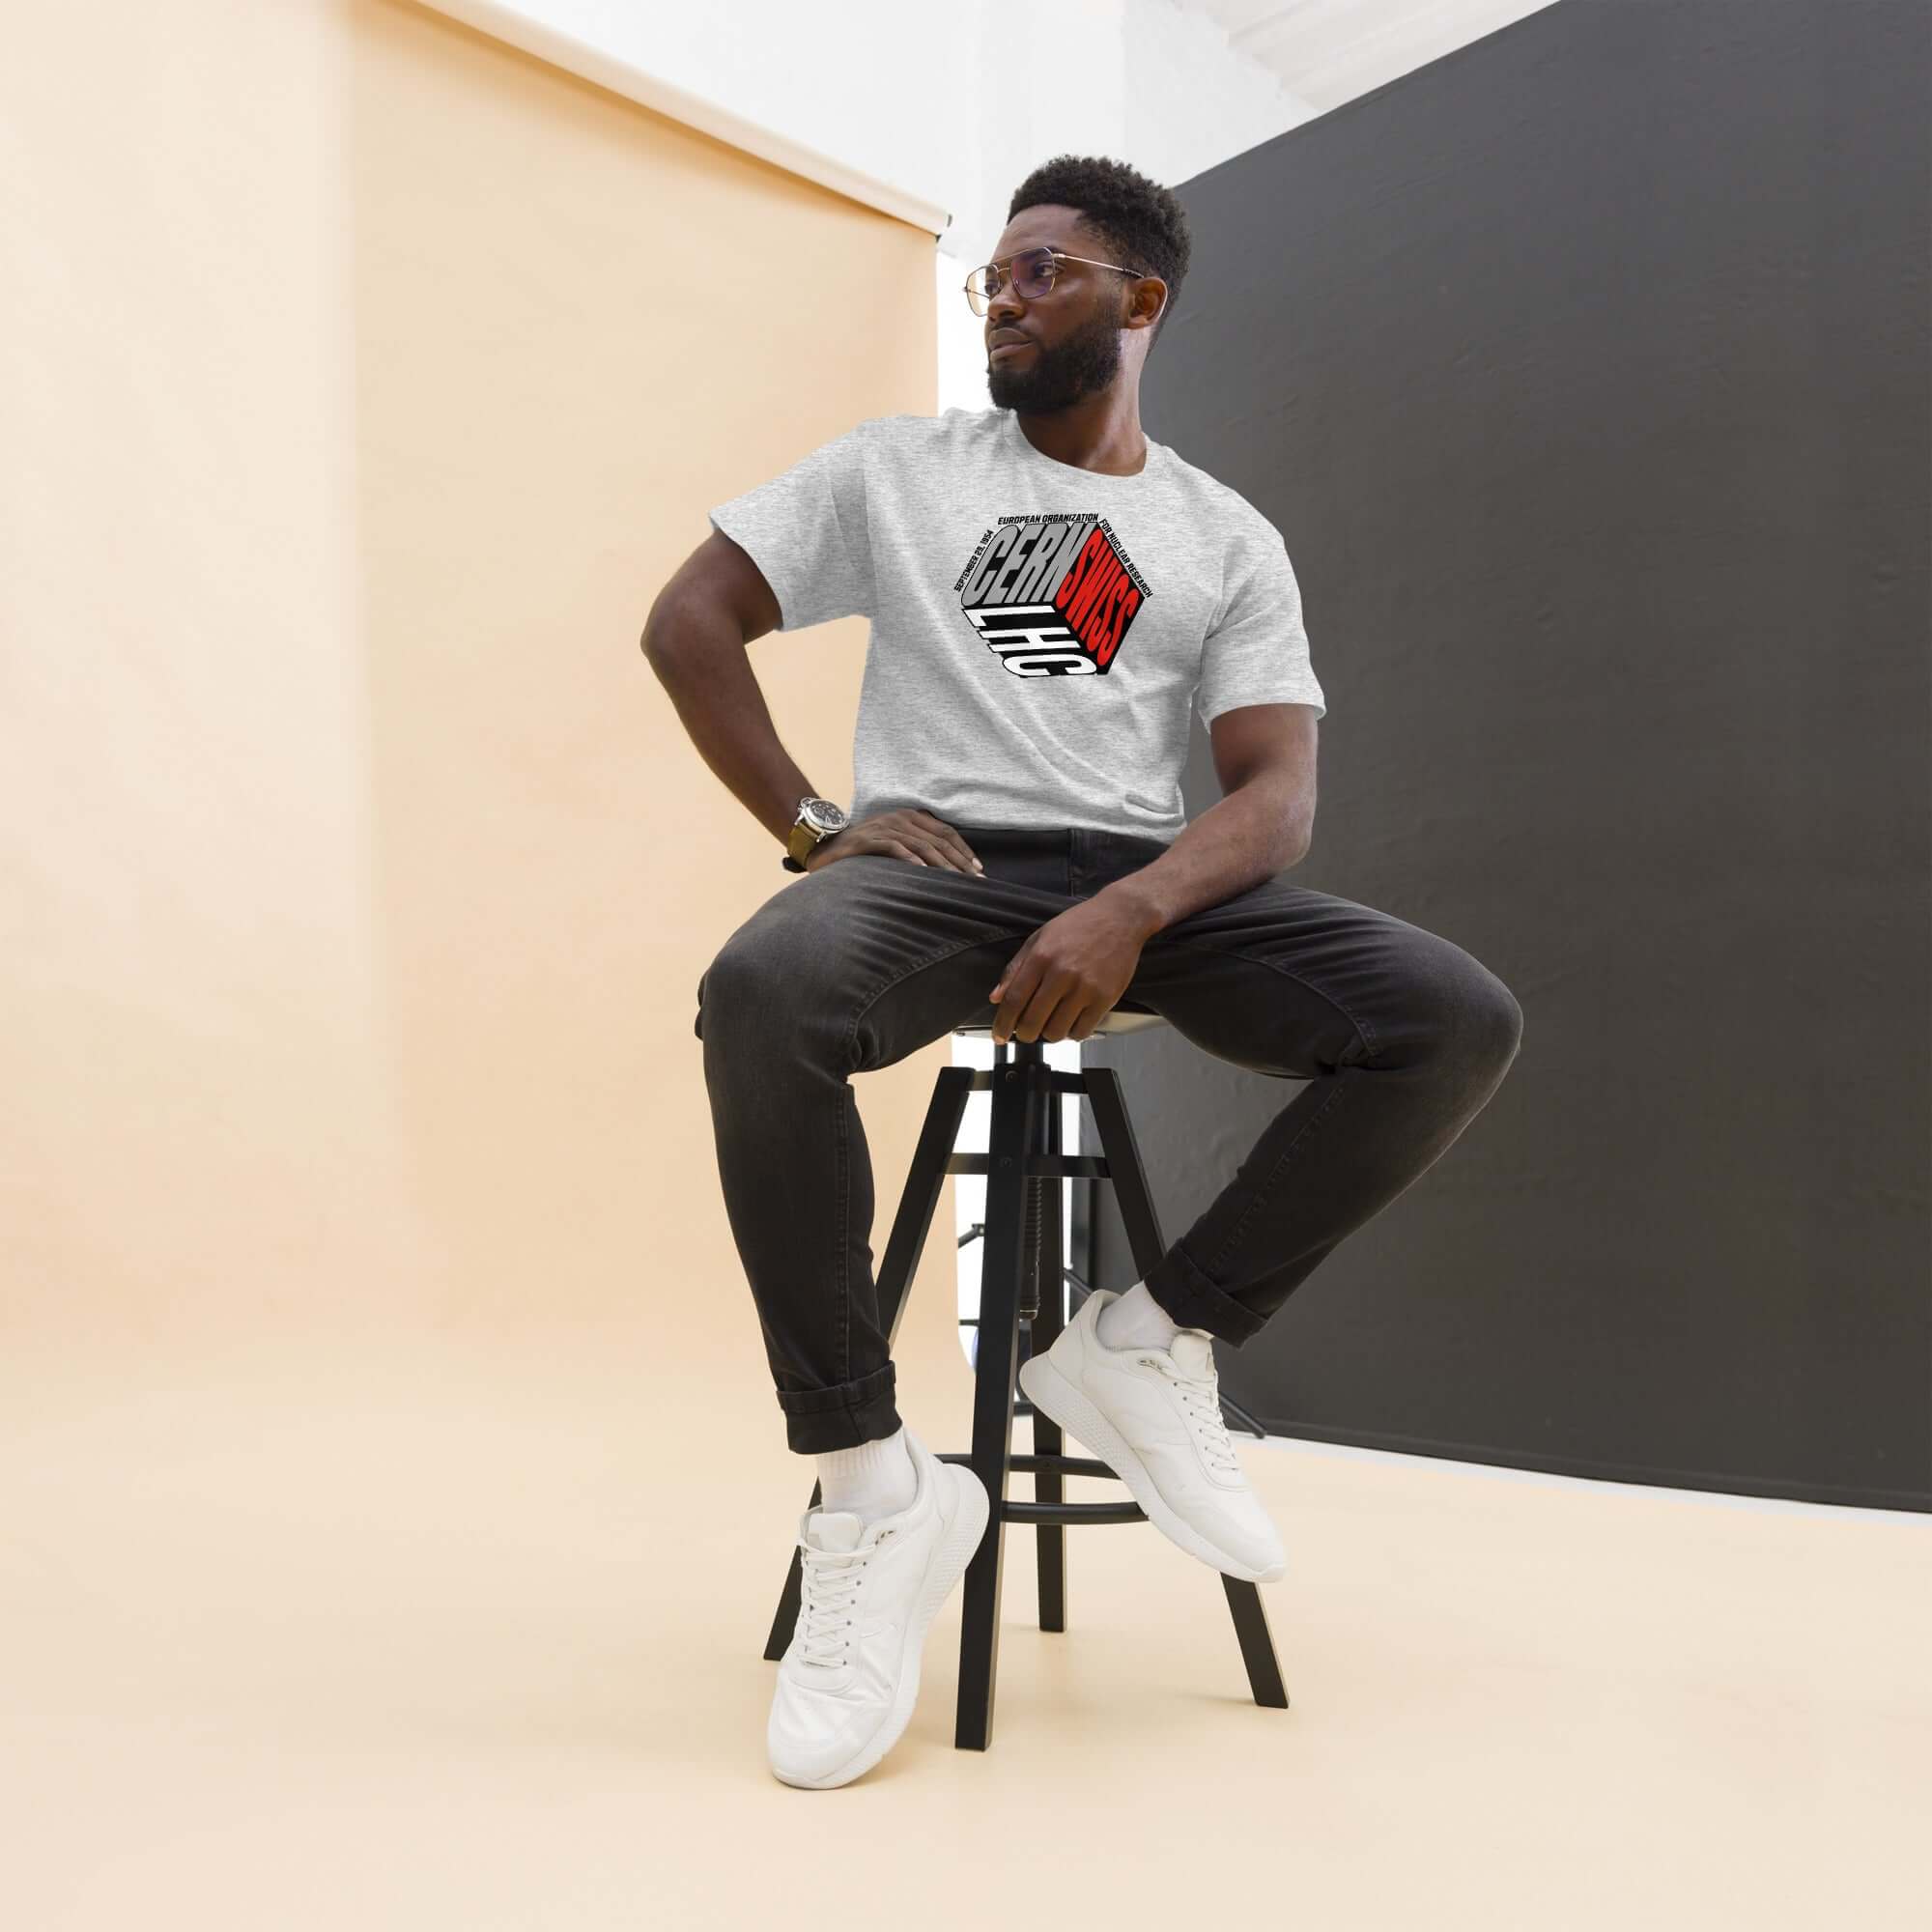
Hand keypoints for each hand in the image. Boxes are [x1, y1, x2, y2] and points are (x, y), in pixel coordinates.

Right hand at [804, 808, 983, 875]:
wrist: (825, 846)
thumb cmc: (865, 850)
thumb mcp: (895, 843)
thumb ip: (917, 847)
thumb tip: (948, 868)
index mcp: (910, 816)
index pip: (945, 831)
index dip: (964, 850)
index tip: (978, 869)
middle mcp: (899, 818)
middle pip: (938, 839)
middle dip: (959, 861)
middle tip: (974, 881)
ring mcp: (884, 827)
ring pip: (921, 845)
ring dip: (942, 864)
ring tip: (956, 881)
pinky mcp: (868, 839)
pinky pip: (894, 848)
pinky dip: (911, 860)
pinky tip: (924, 873)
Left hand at [988, 895, 1150, 1043]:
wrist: (1120, 917)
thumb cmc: (1079, 925)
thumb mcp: (1040, 937)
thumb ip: (1016, 968)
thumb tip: (996, 997)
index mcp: (1041, 957)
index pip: (1014, 1000)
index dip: (1003, 1023)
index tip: (999, 1035)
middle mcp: (1062, 974)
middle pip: (1033, 1021)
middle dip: (1024, 1034)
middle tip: (1026, 1032)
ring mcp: (1085, 988)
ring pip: (1057, 1031)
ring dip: (1049, 1034)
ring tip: (1051, 1023)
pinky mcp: (1105, 998)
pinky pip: (1082, 1030)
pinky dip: (1072, 1033)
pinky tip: (1071, 1022)